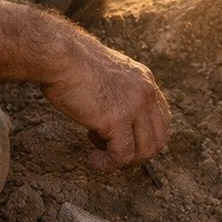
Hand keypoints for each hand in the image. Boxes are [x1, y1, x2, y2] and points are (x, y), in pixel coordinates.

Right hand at [40, 33, 170, 171]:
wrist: (60, 57)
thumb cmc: (71, 64)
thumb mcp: (107, 74)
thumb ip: (118, 91)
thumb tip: (111, 114)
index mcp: (145, 80)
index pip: (161, 118)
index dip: (144, 136)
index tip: (122, 140)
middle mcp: (145, 93)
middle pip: (159, 138)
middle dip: (137, 154)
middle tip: (112, 154)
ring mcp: (134, 106)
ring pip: (144, 151)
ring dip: (122, 161)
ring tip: (99, 155)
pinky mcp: (117, 120)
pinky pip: (122, 156)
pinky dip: (107, 164)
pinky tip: (92, 160)